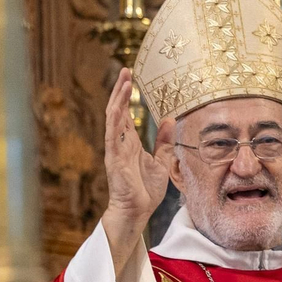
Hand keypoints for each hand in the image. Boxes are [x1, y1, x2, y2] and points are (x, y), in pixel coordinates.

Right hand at [99, 69, 174, 269]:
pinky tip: (117, 104)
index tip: (132, 77)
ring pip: (114, 118)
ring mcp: (116, 149)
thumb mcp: (161, 161)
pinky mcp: (114, 158)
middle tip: (126, 69)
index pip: (126, 114)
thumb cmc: (145, 190)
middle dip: (121, 90)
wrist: (137, 211)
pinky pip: (113, 134)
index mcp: (130, 143)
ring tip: (123, 80)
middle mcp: (121, 143)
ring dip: (117, 98)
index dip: (128, 96)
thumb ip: (163, 141)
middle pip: (118, 110)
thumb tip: (168, 119)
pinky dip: (115, 118)